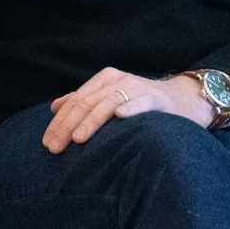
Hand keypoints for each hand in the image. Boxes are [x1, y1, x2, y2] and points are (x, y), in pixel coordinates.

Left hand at [41, 68, 215, 152]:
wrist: (182, 100)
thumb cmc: (141, 102)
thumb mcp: (109, 98)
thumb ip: (84, 101)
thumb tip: (54, 106)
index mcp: (103, 80)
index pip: (75, 101)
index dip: (58, 122)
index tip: (47, 143)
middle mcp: (118, 81)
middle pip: (87, 103)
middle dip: (68, 126)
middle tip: (55, 148)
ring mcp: (137, 88)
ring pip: (108, 103)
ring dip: (92, 121)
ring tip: (78, 139)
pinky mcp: (156, 98)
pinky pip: (141, 102)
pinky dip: (130, 108)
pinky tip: (119, 117)